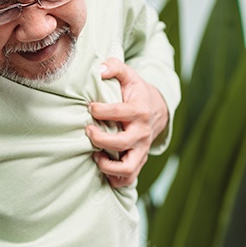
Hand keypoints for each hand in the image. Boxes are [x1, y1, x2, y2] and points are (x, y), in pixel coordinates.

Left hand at [86, 58, 168, 187]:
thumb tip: (100, 69)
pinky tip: (102, 166)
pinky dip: (114, 178)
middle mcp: (142, 133)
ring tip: (95, 155)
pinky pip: (128, 178)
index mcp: (140, 111)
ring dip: (107, 166)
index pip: (121, 112)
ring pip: (127, 168)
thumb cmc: (136, 93)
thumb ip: (115, 67)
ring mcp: (141, 150)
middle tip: (88, 131)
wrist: (157, 110)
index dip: (101, 110)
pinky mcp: (139, 161)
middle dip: (100, 139)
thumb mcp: (129, 76)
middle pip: (122, 143)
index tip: (90, 107)